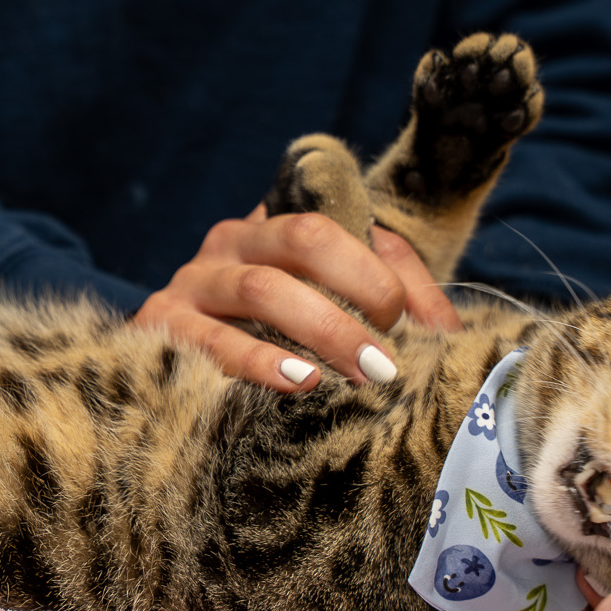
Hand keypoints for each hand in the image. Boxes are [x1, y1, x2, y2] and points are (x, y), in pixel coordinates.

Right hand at [133, 206, 460, 390]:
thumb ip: (396, 303)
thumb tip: (451, 333)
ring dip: (316, 331)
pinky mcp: (159, 330)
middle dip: (353, 298)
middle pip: (297, 243)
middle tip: (388, 361)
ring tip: (355, 376)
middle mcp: (228, 245)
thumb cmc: (276, 340)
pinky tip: (297, 384)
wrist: (174, 377)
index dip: (370, 270)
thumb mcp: (335, 306)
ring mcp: (190, 284)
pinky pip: (208, 342)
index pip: (328, 227)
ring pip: (258, 287)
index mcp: (272, 229)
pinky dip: (255, 364)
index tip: (403, 321)